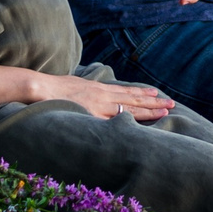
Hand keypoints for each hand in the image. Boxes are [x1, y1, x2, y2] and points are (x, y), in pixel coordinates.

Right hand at [40, 72, 175, 121]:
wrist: (41, 88)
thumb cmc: (54, 89)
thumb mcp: (76, 85)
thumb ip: (87, 92)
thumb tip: (91, 96)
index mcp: (99, 89)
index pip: (126, 92)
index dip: (142, 94)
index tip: (156, 94)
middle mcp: (103, 96)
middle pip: (134, 100)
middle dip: (153, 102)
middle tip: (171, 104)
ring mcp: (99, 106)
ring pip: (130, 109)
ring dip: (149, 111)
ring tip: (165, 111)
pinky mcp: (93, 115)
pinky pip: (114, 121)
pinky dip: (129, 123)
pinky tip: (142, 126)